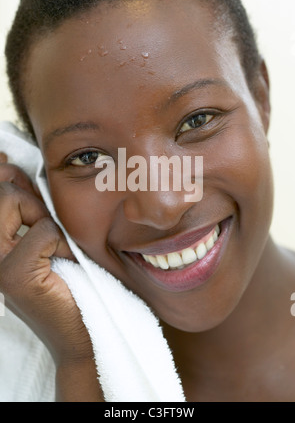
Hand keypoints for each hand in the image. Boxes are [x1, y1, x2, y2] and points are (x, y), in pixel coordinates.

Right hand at [0, 154, 102, 399]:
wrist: (82, 330)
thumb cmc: (70, 280)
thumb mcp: (46, 233)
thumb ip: (30, 205)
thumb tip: (14, 168)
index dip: (18, 181)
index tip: (39, 206)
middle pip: (0, 188)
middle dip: (33, 200)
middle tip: (51, 230)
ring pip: (10, 198)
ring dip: (43, 217)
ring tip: (55, 244)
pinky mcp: (11, 275)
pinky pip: (42, 229)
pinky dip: (60, 241)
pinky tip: (64, 261)